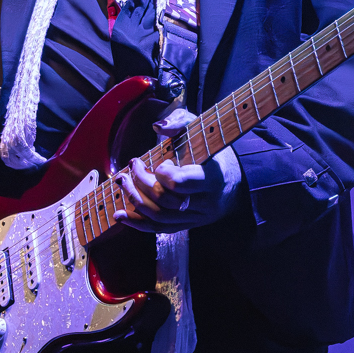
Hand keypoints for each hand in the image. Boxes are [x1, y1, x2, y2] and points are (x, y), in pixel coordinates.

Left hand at [114, 109, 241, 232]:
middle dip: (141, 181)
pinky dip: (137, 223)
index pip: (179, 183)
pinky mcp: (188, 225)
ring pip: (159, 217)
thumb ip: (180, 123)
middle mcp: (206, 203)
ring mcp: (197, 217)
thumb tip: (157, 127)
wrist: (234, 180)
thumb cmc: (214, 152)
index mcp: (213, 178)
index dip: (162, 172)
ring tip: (122, 182)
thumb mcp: (202, 130)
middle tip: (132, 166)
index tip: (162, 160)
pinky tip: (119, 214)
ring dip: (134, 199)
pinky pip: (159, 229)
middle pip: (164, 199)